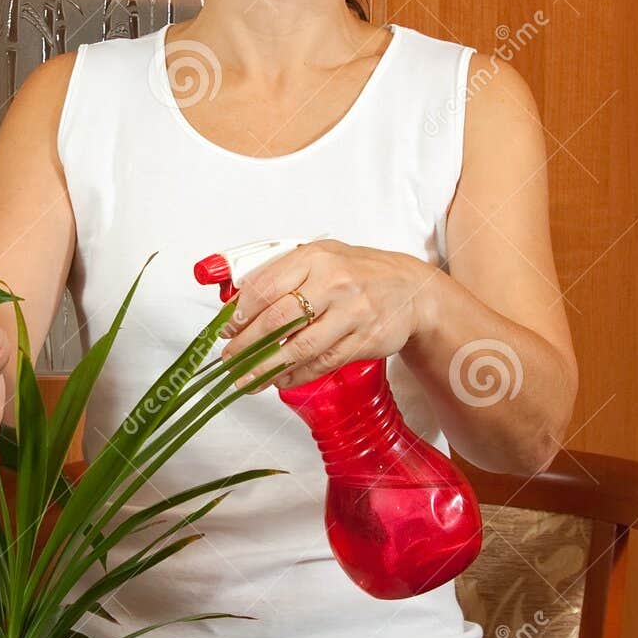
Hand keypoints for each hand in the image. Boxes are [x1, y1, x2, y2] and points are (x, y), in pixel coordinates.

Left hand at [217, 239, 434, 392]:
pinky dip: (297, 374)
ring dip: (267, 368)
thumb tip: (236, 302)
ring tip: (247, 379)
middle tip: (230, 359)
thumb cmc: (357, 272)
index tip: (226, 329)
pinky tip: (280, 379)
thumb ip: (280, 274)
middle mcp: (334, 283)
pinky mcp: (364, 340)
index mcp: (315, 258)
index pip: (266, 287)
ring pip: (300, 347)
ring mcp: (351, 313)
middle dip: (247, 343)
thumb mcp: (319, 258)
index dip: (240, 313)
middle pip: (278, 319)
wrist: (411, 289)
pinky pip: (322, 363)